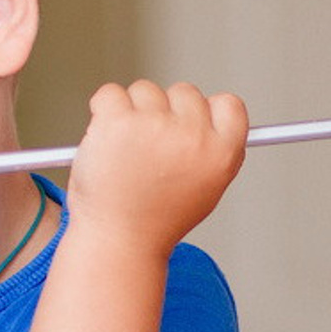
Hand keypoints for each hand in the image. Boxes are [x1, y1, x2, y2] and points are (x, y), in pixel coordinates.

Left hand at [67, 80, 247, 255]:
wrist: (118, 241)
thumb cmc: (154, 220)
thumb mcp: (204, 189)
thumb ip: (212, 151)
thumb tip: (213, 115)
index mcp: (222, 152)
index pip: (228, 104)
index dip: (205, 111)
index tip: (185, 125)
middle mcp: (193, 135)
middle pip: (183, 92)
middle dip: (163, 113)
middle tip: (146, 151)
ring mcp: (155, 126)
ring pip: (144, 91)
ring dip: (130, 112)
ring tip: (123, 153)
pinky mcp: (118, 123)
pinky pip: (110, 93)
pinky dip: (102, 109)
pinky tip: (103, 140)